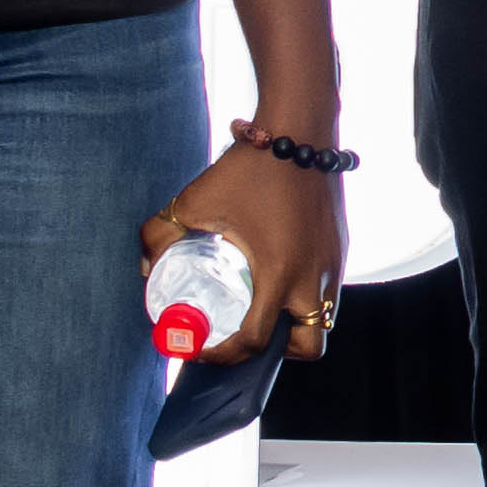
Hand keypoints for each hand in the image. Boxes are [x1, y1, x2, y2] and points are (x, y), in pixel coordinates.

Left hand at [149, 132, 347, 362]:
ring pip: (324, 317)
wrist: (299, 130)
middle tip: (244, 333)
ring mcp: (333, 263)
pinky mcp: (340, 247)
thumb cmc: (248, 168)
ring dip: (295, 323)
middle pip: (306, 345)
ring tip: (262, 305)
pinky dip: (306, 293)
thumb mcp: (192, 201)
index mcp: (278, 276)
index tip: (201, 347)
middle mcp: (313, 278)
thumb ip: (158, 234)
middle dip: (275, 351)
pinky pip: (328, 287)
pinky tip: (279, 270)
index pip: (253, 342)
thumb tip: (145, 266)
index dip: (222, 356)